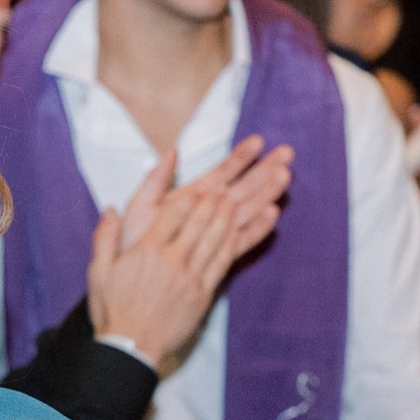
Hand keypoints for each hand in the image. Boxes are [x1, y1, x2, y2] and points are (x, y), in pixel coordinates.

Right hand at [91, 140, 292, 371]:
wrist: (129, 348)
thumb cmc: (112, 310)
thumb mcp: (98, 271)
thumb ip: (105, 236)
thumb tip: (111, 209)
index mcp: (147, 250)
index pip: (173, 213)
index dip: (191, 195)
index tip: (204, 182)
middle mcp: (172, 259)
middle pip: (200, 220)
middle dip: (218, 197)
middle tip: (236, 179)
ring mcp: (190, 276)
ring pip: (217, 236)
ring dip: (233, 213)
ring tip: (247, 194)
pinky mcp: (203, 293)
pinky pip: (225, 262)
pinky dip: (241, 241)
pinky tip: (251, 227)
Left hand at [119, 135, 292, 259]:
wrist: (131, 280)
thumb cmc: (133, 242)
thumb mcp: (140, 206)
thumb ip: (156, 180)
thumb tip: (172, 150)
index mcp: (192, 197)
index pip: (222, 171)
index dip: (241, 156)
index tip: (259, 140)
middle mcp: (208, 213)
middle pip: (242, 187)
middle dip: (264, 169)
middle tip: (288, 153)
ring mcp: (215, 234)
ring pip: (247, 210)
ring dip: (266, 192)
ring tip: (284, 175)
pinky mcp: (218, 256)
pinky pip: (241, 241)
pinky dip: (257, 228)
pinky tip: (272, 214)